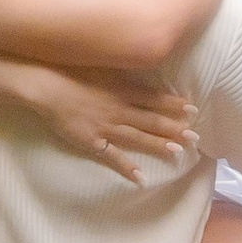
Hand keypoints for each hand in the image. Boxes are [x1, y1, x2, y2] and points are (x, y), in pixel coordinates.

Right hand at [27, 66, 199, 184]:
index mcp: (121, 89)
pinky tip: (141, 177)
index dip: (174, 104)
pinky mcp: (92, 141)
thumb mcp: (100, 65)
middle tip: (196, 137)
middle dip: (175, 129)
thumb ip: (120, 72)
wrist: (45, 86)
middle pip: (152, 120)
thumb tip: (137, 68)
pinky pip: (112, 157)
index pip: (154, 98)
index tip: (192, 109)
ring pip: (137, 138)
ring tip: (178, 153)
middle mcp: (118, 109)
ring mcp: (106, 127)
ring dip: (158, 146)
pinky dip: (126, 168)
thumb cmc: (70, 71)